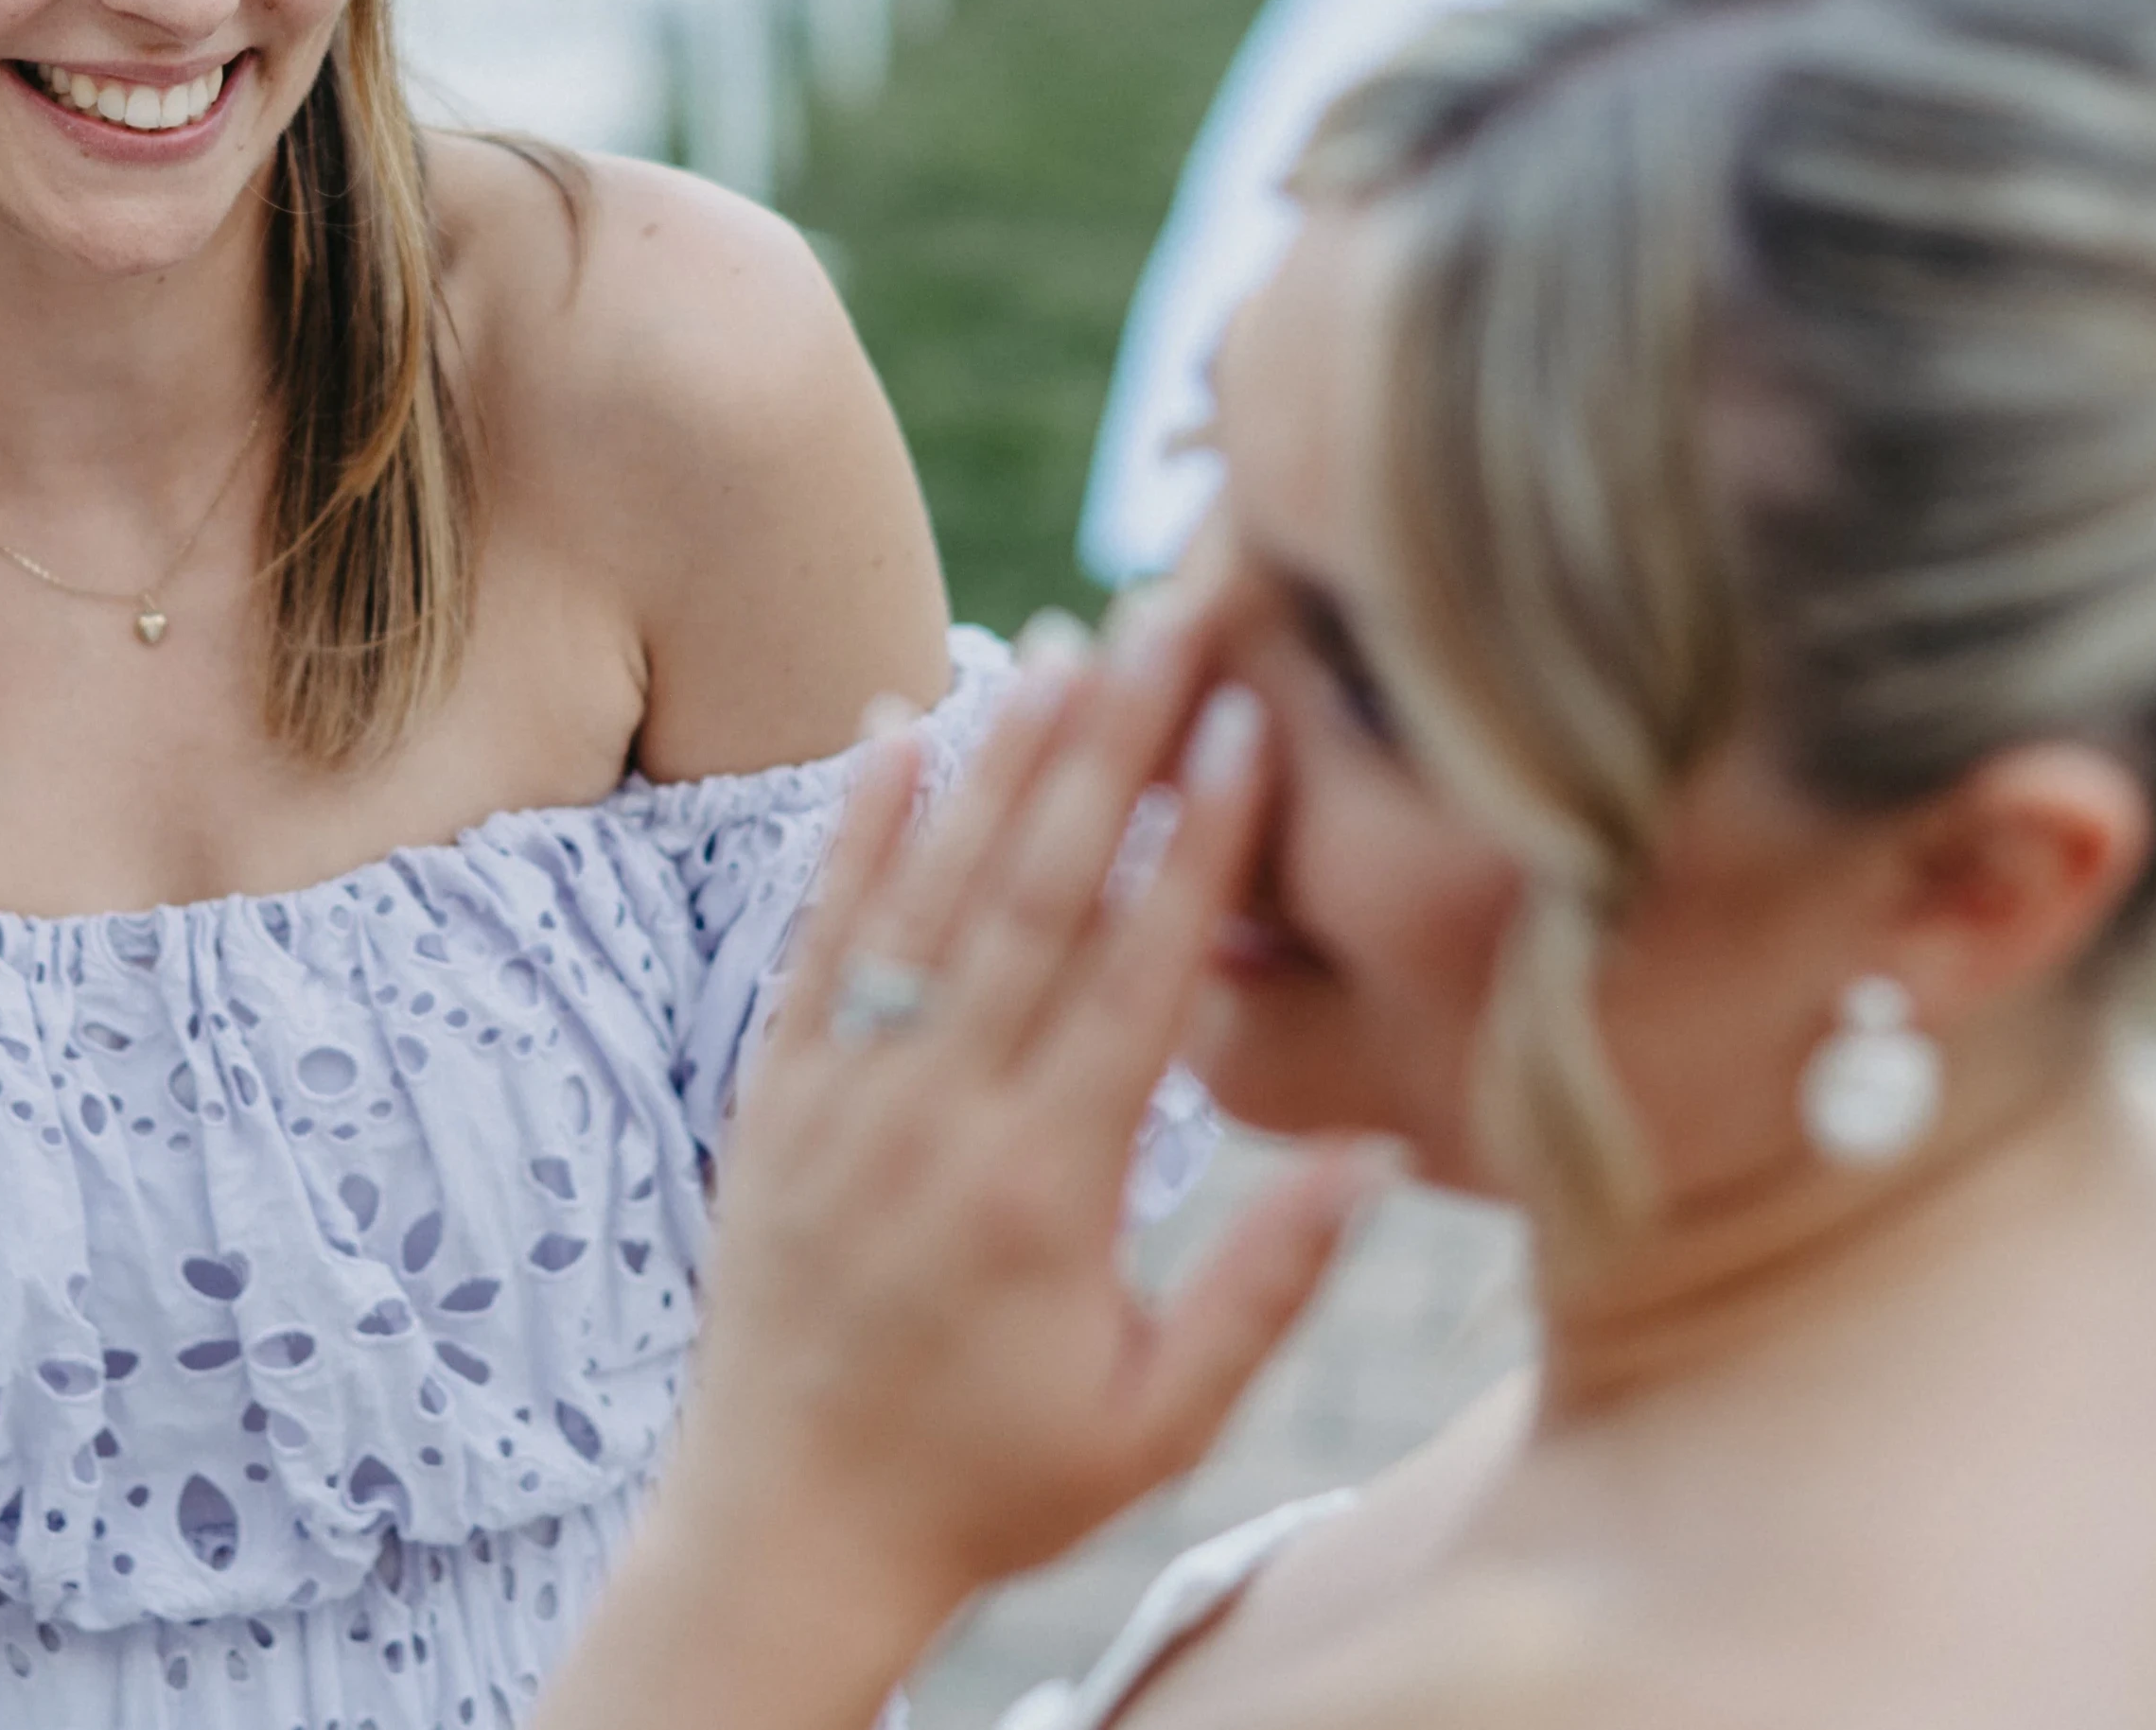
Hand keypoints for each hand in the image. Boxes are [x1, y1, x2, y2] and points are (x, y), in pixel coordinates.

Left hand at [536, 588, 1384, 1728]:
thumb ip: (1265, 1283)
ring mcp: (844, 1096)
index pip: (1139, 975)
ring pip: (928, 895)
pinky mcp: (773, 1094)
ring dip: (997, 761)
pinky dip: (856, 830)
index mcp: (1047, 1189)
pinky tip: (895, 731)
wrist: (787, 1531)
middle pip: (1037, 896)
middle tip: (1167, 623)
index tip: (1249, 726)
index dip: (1198, 843)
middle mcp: (939, 1119)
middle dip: (1111, 750)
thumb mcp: (1159, 1421)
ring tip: (1062, 643)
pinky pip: (820, 938)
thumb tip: (1382, 1151)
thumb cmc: (995, 1486)